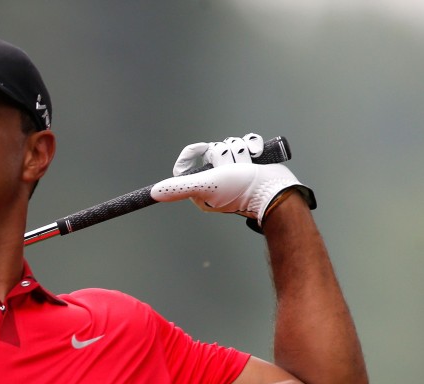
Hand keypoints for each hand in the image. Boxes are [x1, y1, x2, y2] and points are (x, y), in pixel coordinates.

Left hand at [151, 133, 314, 227]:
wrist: (276, 190)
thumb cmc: (240, 189)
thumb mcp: (206, 185)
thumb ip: (180, 187)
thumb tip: (153, 193)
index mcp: (200, 189)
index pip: (188, 164)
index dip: (193, 152)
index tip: (202, 149)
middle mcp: (215, 180)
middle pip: (212, 150)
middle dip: (225, 155)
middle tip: (233, 170)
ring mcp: (235, 171)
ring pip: (230, 144)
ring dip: (240, 151)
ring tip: (248, 165)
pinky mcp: (251, 163)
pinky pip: (247, 142)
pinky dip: (253, 144)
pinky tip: (257, 154)